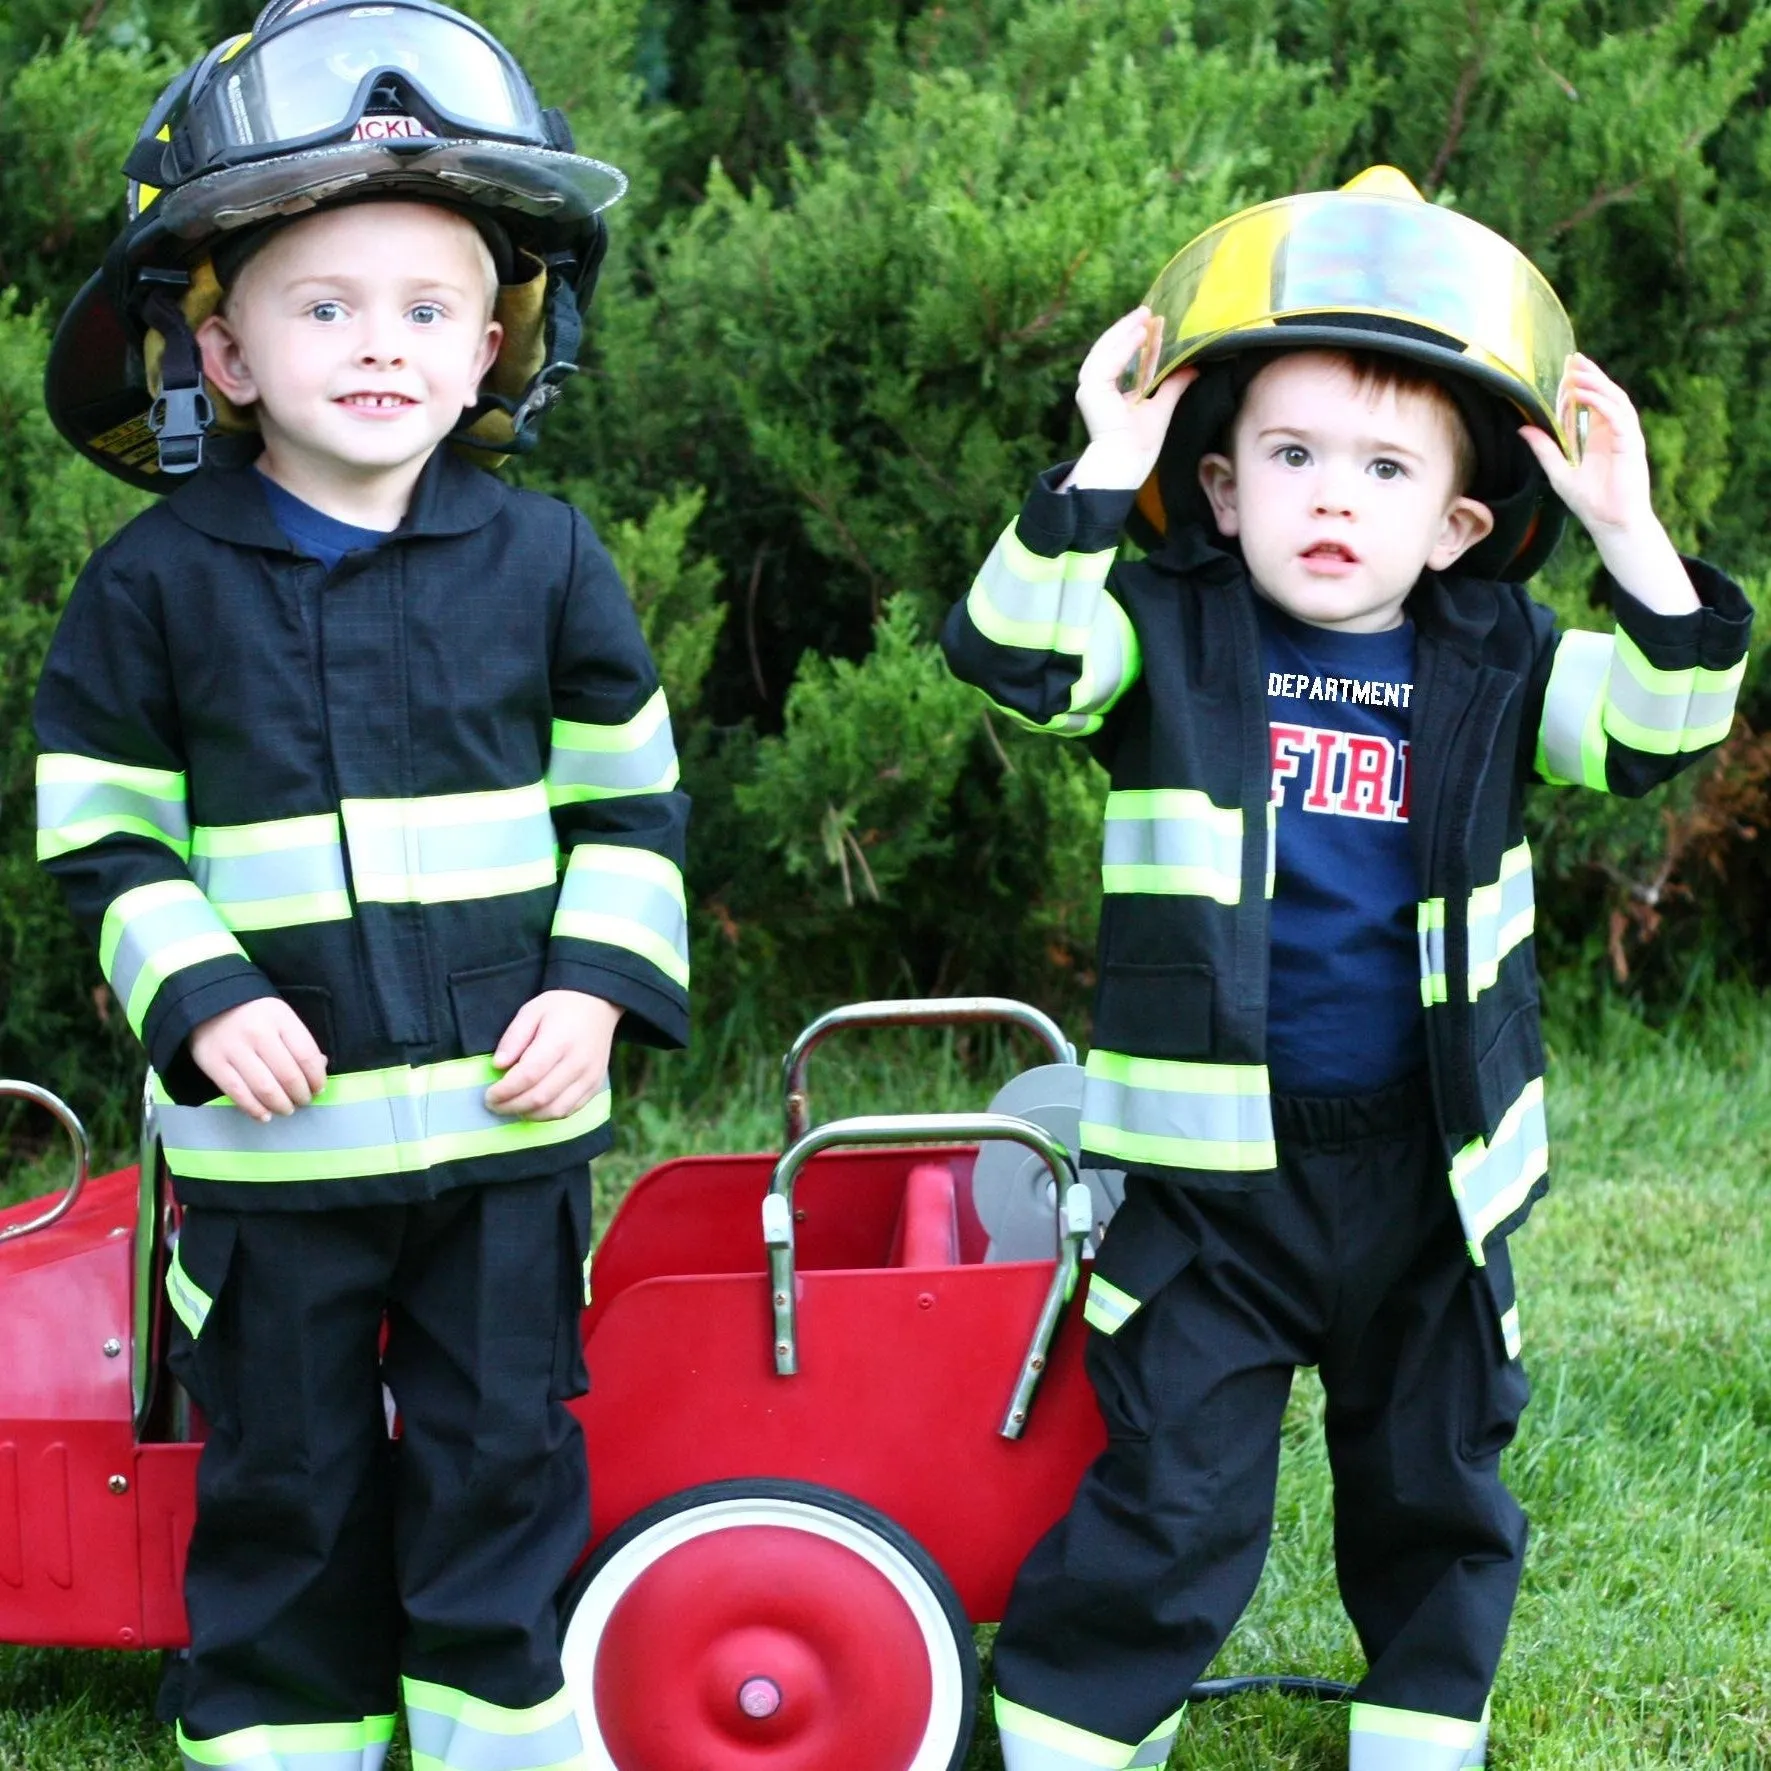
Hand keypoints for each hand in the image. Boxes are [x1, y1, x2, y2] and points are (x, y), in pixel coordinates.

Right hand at [190, 998, 328, 1122]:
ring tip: (287, 1109)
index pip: (307, 1055)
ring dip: (281, 1105)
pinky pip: (238, 1093)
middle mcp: (258, 1033)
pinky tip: (264, 1115)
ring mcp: (234, 1049)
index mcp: (279, 1018)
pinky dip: (254, 1109)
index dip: (316, 1078)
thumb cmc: (252, 1013)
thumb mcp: (280, 1016)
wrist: (205, 1001)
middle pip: (288, 1075)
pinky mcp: (214, 1064)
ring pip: (265, 1088)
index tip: (318, 1089)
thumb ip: (299, 1041)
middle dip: (300, 1094)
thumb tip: (320, 1068)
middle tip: (303, 1101)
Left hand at [485, 990, 621, 1120]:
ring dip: (529, 1114)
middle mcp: (577, 1063)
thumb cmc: (560, 1007)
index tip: (489, 1095)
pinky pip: (570, 1110)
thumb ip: (513, 1037)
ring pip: (555, 1110)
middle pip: (540, 1097)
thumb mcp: (531, 1011)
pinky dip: (548, 1114)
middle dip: (511, 1106)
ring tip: (512, 1107)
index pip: (528, 1076)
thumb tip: (498, 1065)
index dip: (505, 1091)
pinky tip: (534, 1108)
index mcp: (559, 1041)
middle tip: (494, 1105)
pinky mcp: (595, 1085)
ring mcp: (589, 1077)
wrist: (598, 1006)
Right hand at [1063, 306, 1196, 491]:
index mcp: (1110, 389)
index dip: (1134, 338)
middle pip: (1110, 347)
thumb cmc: (1140, 444)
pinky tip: (1139, 334)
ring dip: (1124, 331)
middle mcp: (1096, 386)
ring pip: (1105, 349)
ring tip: (1144, 317)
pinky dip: (1123, 347)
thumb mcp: (1163, 406)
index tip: (1151, 323)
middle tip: (1147, 312)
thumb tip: (1193, 367)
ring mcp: (1090, 387)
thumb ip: (1174, 385)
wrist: (1128, 463)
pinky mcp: (1091, 390)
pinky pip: (1107, 361)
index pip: (1120, 355)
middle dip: (1127, 328)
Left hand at [1519, 354, 1695, 613]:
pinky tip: (1586, 395)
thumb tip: (1522, 429)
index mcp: (1599, 435)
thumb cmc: (1589, 501)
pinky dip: (1602, 403)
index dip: (1579, 385)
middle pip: (1605, 394)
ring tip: (1577, 372)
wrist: (1610, 522)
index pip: (1590, 402)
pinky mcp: (1631, 443)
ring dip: (1596, 384)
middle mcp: (1613, 431)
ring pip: (1614, 400)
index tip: (1564, 370)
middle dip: (1589, 375)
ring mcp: (1624, 435)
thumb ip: (1543, 448)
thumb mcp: (1557, 470)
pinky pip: (1618, 416)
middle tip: (1573, 360)